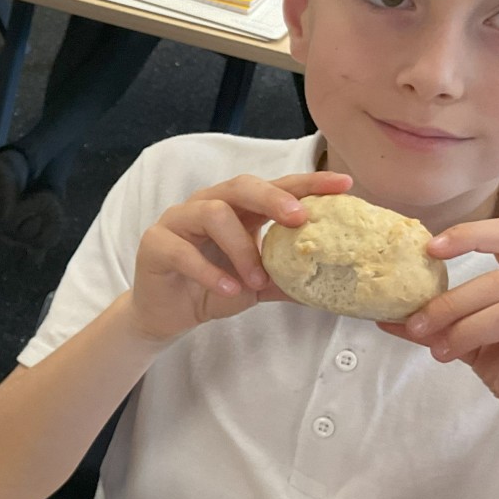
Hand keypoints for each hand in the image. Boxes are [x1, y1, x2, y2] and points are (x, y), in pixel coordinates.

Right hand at [129, 171, 351, 341]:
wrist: (167, 315)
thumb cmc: (212, 289)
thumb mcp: (257, 286)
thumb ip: (287, 280)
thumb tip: (334, 287)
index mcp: (238, 209)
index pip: (276, 188)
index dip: (308, 183)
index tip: (343, 185)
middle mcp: (208, 205)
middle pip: (241, 186)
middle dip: (273, 198)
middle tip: (300, 218)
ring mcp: (178, 221)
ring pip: (213, 213)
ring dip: (241, 248)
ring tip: (256, 280)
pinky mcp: (155, 244)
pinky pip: (183, 250)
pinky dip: (209, 271)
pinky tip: (227, 289)